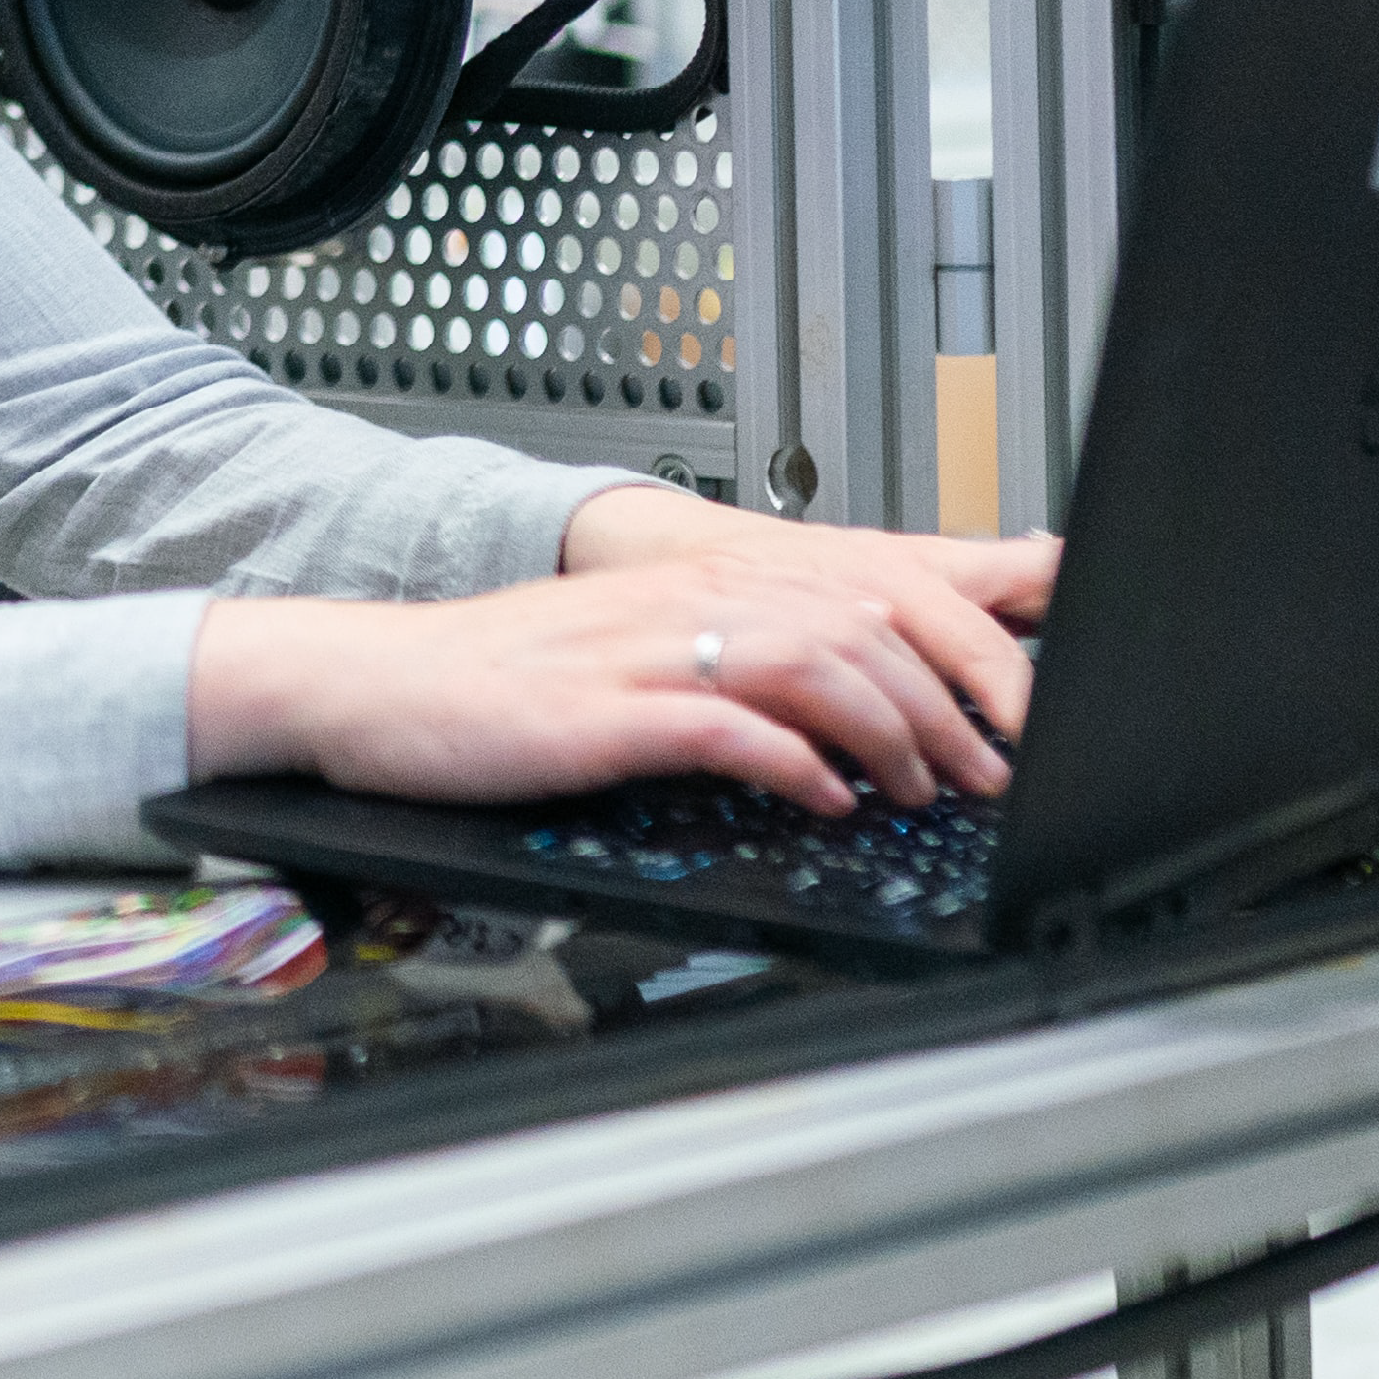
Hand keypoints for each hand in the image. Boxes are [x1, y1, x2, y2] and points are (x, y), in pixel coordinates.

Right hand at [187, 496, 1054, 817]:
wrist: (376, 682)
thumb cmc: (499, 683)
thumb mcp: (633, 653)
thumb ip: (733, 665)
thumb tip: (838, 712)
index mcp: (701, 581)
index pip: (867, 591)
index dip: (956, 651)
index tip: (1003, 717)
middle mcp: (686, 600)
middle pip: (862, 625)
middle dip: (948, 702)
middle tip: (984, 772)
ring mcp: (647, 653)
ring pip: (814, 665)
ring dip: (889, 733)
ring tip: (921, 788)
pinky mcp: (607, 713)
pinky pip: (728, 727)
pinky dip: (795, 764)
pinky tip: (826, 797)